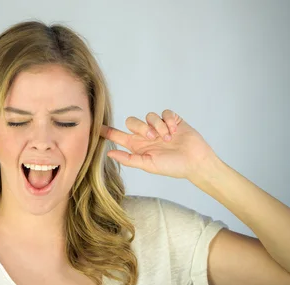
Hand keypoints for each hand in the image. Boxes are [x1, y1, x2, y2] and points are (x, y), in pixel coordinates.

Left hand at [100, 109, 216, 179]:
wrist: (195, 162)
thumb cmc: (173, 167)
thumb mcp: (148, 165)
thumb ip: (129, 159)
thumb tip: (110, 154)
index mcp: (138, 146)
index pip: (118, 136)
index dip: (107, 131)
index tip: (94, 126)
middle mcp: (146, 135)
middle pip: (132, 121)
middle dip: (141, 126)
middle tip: (152, 137)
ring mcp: (159, 127)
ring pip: (149, 115)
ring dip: (158, 126)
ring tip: (167, 138)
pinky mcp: (172, 120)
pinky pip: (164, 113)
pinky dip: (168, 121)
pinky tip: (174, 131)